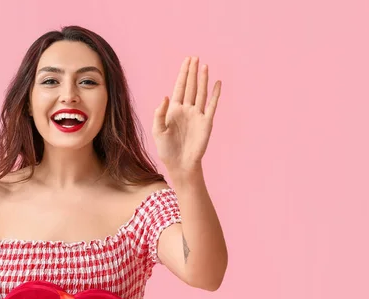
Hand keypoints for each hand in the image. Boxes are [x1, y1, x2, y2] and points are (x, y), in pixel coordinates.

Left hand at [152, 56, 221, 176]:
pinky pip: (212, 105)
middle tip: (195, 57)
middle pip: (191, 86)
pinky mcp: (206, 122)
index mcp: (174, 110)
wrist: (180, 164)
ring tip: (204, 66)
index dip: (183, 74)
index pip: (179, 87)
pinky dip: (215, 94)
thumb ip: (159, 114)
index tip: (186, 61)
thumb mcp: (158, 131)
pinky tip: (217, 83)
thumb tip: (165, 97)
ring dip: (203, 80)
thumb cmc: (166, 149)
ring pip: (201, 93)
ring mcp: (197, 115)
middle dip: (192, 72)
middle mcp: (186, 110)